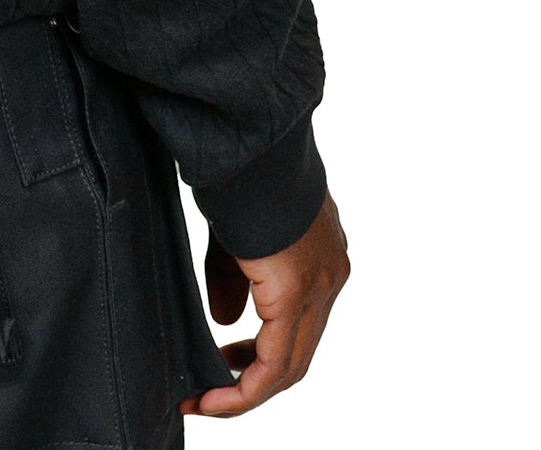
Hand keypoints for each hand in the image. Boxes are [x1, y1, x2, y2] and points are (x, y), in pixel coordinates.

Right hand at [178, 191, 348, 417]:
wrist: (248, 140)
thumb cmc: (239, 172)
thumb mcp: (236, 235)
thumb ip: (234, 281)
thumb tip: (225, 321)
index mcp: (323, 254)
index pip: (299, 324)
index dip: (261, 351)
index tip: (222, 360)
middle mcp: (332, 275)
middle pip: (298, 352)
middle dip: (252, 378)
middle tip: (213, 388)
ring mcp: (321, 285)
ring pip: (290, 365)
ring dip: (247, 391)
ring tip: (208, 400)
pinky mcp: (297, 291)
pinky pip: (276, 362)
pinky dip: (245, 387)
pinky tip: (215, 394)